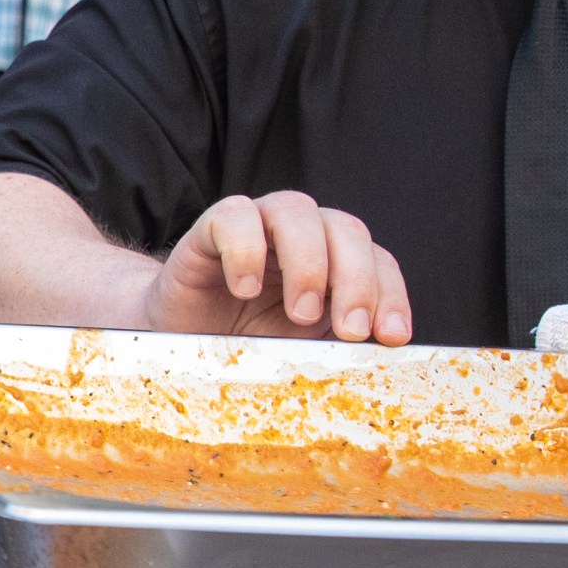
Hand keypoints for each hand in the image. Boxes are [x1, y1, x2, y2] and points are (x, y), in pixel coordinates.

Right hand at [149, 192, 412, 342]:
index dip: (390, 295)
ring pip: (296, 210)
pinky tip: (244, 289)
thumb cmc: (244, 343)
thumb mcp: (300, 350)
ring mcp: (257, 224)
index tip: (390, 336)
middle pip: (345, 228)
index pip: (377, 261)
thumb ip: (336, 343)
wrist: (177, 339)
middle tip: (350, 330)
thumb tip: (379, 357)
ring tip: (301, 312)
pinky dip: (245, 250)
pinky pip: (234, 216)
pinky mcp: (211, 227)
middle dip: (356, 280)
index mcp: (333, 261)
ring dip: (309, 263)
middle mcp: (301, 234)